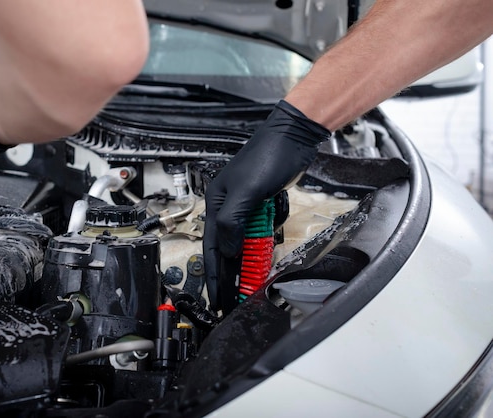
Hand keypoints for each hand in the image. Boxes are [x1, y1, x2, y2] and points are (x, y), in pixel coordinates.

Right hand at [203, 100, 330, 309]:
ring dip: (248, 257)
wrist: (294, 138)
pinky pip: (260, 229)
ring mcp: (246, 206)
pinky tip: (266, 244)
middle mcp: (228, 207)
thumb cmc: (268, 158)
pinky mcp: (262, 205)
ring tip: (250, 280)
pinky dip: (264, 237)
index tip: (216, 297)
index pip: (212, 247)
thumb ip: (233, 223)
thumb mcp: (247, 193)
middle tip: (234, 297)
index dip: (214, 275)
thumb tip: (227, 252)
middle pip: (227, 248)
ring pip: (244, 240)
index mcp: (217, 204)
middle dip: (230, 273)